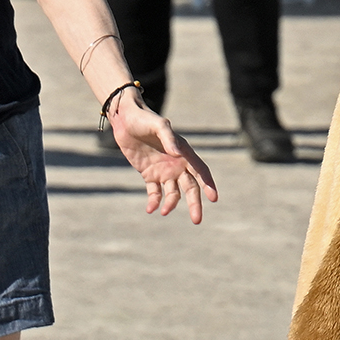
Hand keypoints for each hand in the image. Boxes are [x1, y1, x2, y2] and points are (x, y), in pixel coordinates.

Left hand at [106, 93, 218, 224]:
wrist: (125, 119)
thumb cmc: (145, 119)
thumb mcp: (158, 125)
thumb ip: (169, 138)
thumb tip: (179, 153)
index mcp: (184, 153)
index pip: (200, 171)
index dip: (208, 184)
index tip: (213, 198)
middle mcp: (177, 164)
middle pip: (190, 188)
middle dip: (194, 203)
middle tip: (197, 220)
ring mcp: (164, 171)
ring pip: (173, 193)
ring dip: (171, 204)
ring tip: (164, 211)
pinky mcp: (149, 175)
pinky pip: (154, 192)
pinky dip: (154, 202)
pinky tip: (151, 209)